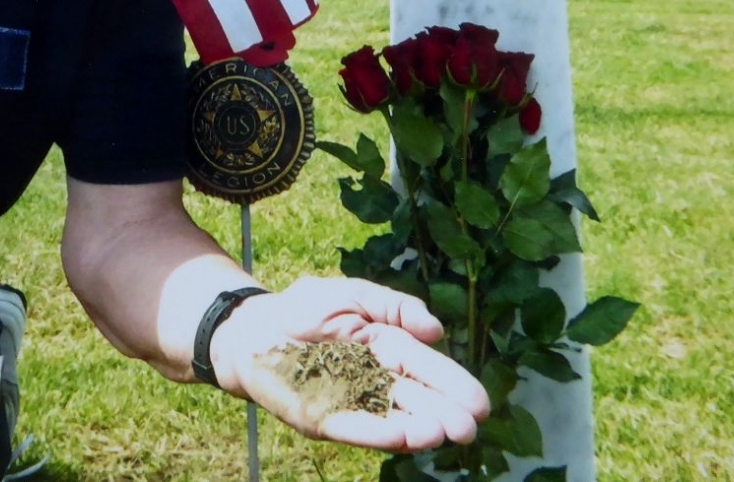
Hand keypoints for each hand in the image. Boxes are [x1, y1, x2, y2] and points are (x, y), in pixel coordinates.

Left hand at [209, 276, 489, 450]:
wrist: (253, 326)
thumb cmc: (304, 307)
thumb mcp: (354, 294)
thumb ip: (394, 307)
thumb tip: (435, 329)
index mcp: (386, 347)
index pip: (425, 368)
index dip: (452, 385)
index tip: (480, 403)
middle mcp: (373, 379)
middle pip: (414, 399)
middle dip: (443, 413)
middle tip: (470, 427)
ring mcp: (350, 401)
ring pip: (390, 418)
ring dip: (417, 428)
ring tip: (444, 434)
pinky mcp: (323, 418)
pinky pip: (354, 427)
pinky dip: (379, 433)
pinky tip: (405, 438)